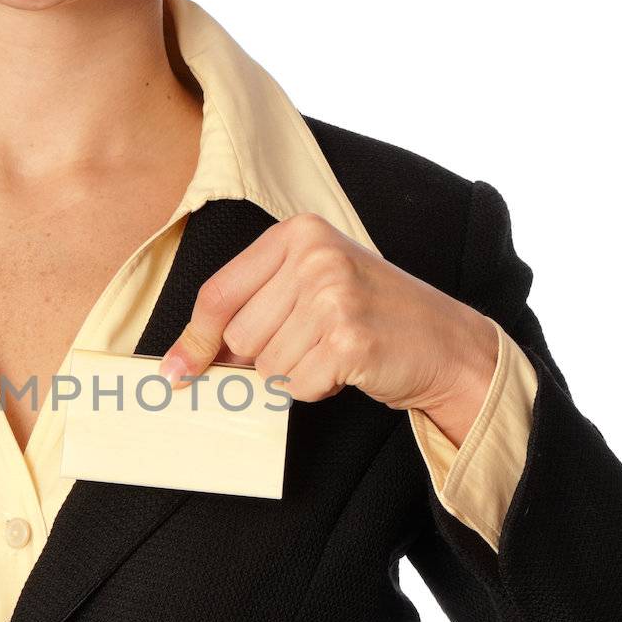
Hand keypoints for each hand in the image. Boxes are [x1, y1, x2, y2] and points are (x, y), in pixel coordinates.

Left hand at [159, 213, 498, 444]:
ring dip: (293, 373)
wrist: (445, 342)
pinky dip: (314, 388)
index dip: (193, 339)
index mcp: (298, 233)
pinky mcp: (349, 340)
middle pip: (238, 336)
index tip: (176, 371)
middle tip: (308, 345)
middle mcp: (315, 256)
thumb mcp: (310, 288)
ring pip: (265, 364)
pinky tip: (345, 367)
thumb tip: (183, 361)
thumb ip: (250, 309)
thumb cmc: (371, 315)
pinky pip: (295, 385)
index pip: (218, 293)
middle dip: (263, 356)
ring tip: (332, 351)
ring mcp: (334, 295)